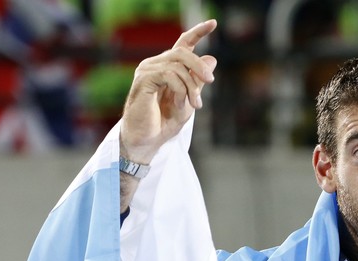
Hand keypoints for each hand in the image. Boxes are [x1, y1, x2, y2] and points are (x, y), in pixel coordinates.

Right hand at [120, 20, 217, 163]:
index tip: (213, 23)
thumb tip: (212, 59)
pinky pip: (169, 75)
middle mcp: (156, 64)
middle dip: (199, 66)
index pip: (183, 44)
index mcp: (168, 68)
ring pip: (178, 65)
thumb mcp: (189, 101)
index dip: (198, 32)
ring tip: (194, 105)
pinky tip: (181, 102)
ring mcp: (147, 70)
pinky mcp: (143, 79)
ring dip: (191, 86)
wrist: (147, 140)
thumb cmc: (164, 123)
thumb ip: (198, 81)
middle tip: (210, 81)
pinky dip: (180, 89)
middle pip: (183, 52)